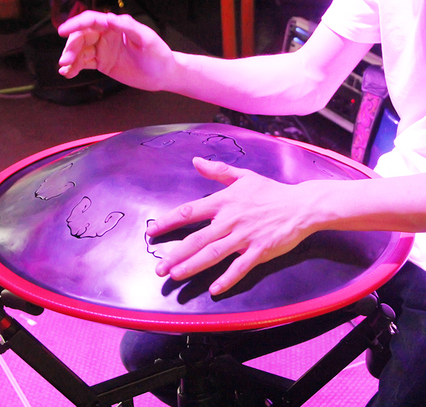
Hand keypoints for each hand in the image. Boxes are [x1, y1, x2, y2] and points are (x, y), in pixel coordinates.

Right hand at [58, 11, 174, 90]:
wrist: (163, 74)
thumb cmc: (158, 54)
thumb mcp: (146, 39)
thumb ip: (127, 27)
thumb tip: (108, 18)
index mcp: (115, 25)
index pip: (91, 21)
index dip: (75, 24)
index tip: (62, 31)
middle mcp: (106, 35)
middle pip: (81, 37)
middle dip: (71, 47)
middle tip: (65, 60)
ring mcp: (103, 49)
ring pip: (80, 51)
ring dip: (70, 58)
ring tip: (65, 69)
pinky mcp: (103, 63)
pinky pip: (84, 63)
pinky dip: (74, 67)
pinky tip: (67, 73)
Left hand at [148, 157, 316, 295]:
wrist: (301, 205)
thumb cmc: (270, 191)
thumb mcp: (244, 175)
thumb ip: (218, 170)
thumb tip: (196, 161)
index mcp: (224, 201)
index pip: (189, 211)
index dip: (168, 222)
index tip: (151, 231)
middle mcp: (230, 220)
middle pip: (197, 239)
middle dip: (175, 254)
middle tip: (159, 269)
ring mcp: (245, 236)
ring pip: (214, 254)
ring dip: (193, 266)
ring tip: (175, 276)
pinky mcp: (260, 250)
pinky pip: (240, 267)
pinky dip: (227, 279)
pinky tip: (214, 290)